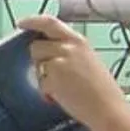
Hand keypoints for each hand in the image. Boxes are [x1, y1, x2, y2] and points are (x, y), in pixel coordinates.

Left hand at [18, 14, 129, 129]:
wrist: (108, 108)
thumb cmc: (102, 90)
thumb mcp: (89, 60)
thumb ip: (70, 52)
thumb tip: (50, 52)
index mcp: (78, 41)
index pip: (49, 23)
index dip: (32, 21)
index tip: (21, 23)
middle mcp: (68, 48)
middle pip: (36, 45)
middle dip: (38, 58)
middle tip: (48, 71)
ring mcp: (59, 62)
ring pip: (37, 64)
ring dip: (43, 76)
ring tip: (62, 86)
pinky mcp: (53, 79)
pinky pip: (41, 83)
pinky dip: (48, 92)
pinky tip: (63, 96)